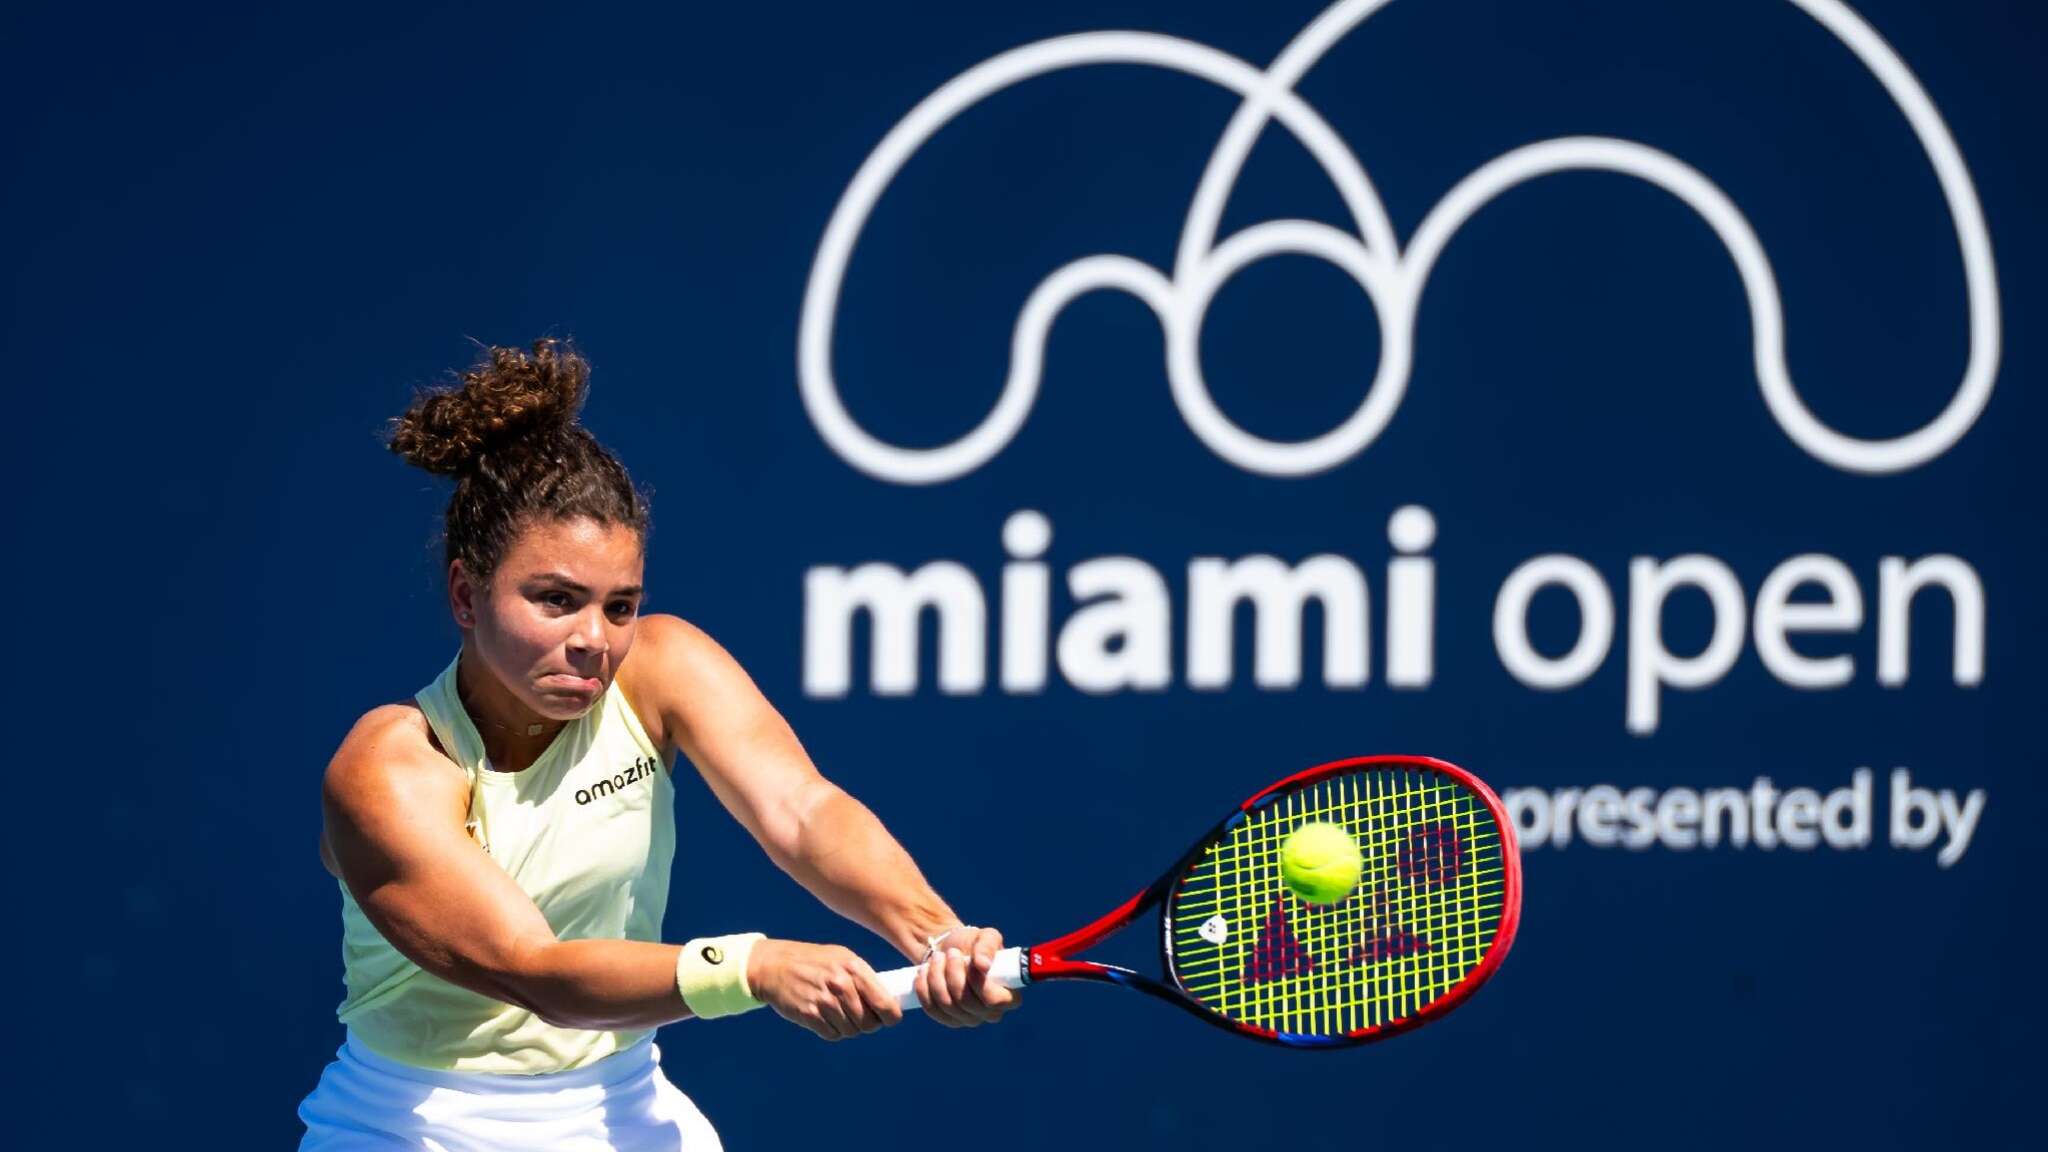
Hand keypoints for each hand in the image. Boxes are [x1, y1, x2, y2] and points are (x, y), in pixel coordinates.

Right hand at [747, 938, 903, 1040]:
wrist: (774, 966)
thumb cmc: (813, 962)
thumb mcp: (841, 958)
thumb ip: (863, 977)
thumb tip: (888, 1001)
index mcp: (854, 967)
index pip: (885, 1003)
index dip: (891, 1016)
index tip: (889, 1018)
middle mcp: (841, 984)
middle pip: (869, 1022)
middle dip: (868, 1024)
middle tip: (860, 1017)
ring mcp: (824, 1000)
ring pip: (851, 1031)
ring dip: (848, 1027)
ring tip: (839, 1014)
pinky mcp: (809, 1014)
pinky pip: (832, 1035)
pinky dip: (832, 1031)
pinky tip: (825, 1018)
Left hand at [913, 925, 1020, 1027]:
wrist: (949, 951)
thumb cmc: (973, 943)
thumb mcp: (985, 936)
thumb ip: (988, 946)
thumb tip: (983, 965)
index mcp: (1009, 995)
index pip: (995, 1001)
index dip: (979, 983)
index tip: (968, 961)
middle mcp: (992, 1013)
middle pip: (966, 1003)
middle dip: (953, 974)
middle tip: (950, 953)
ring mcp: (970, 1019)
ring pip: (947, 1004)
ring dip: (937, 977)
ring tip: (937, 958)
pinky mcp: (949, 1020)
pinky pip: (932, 1009)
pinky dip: (924, 988)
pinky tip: (924, 972)